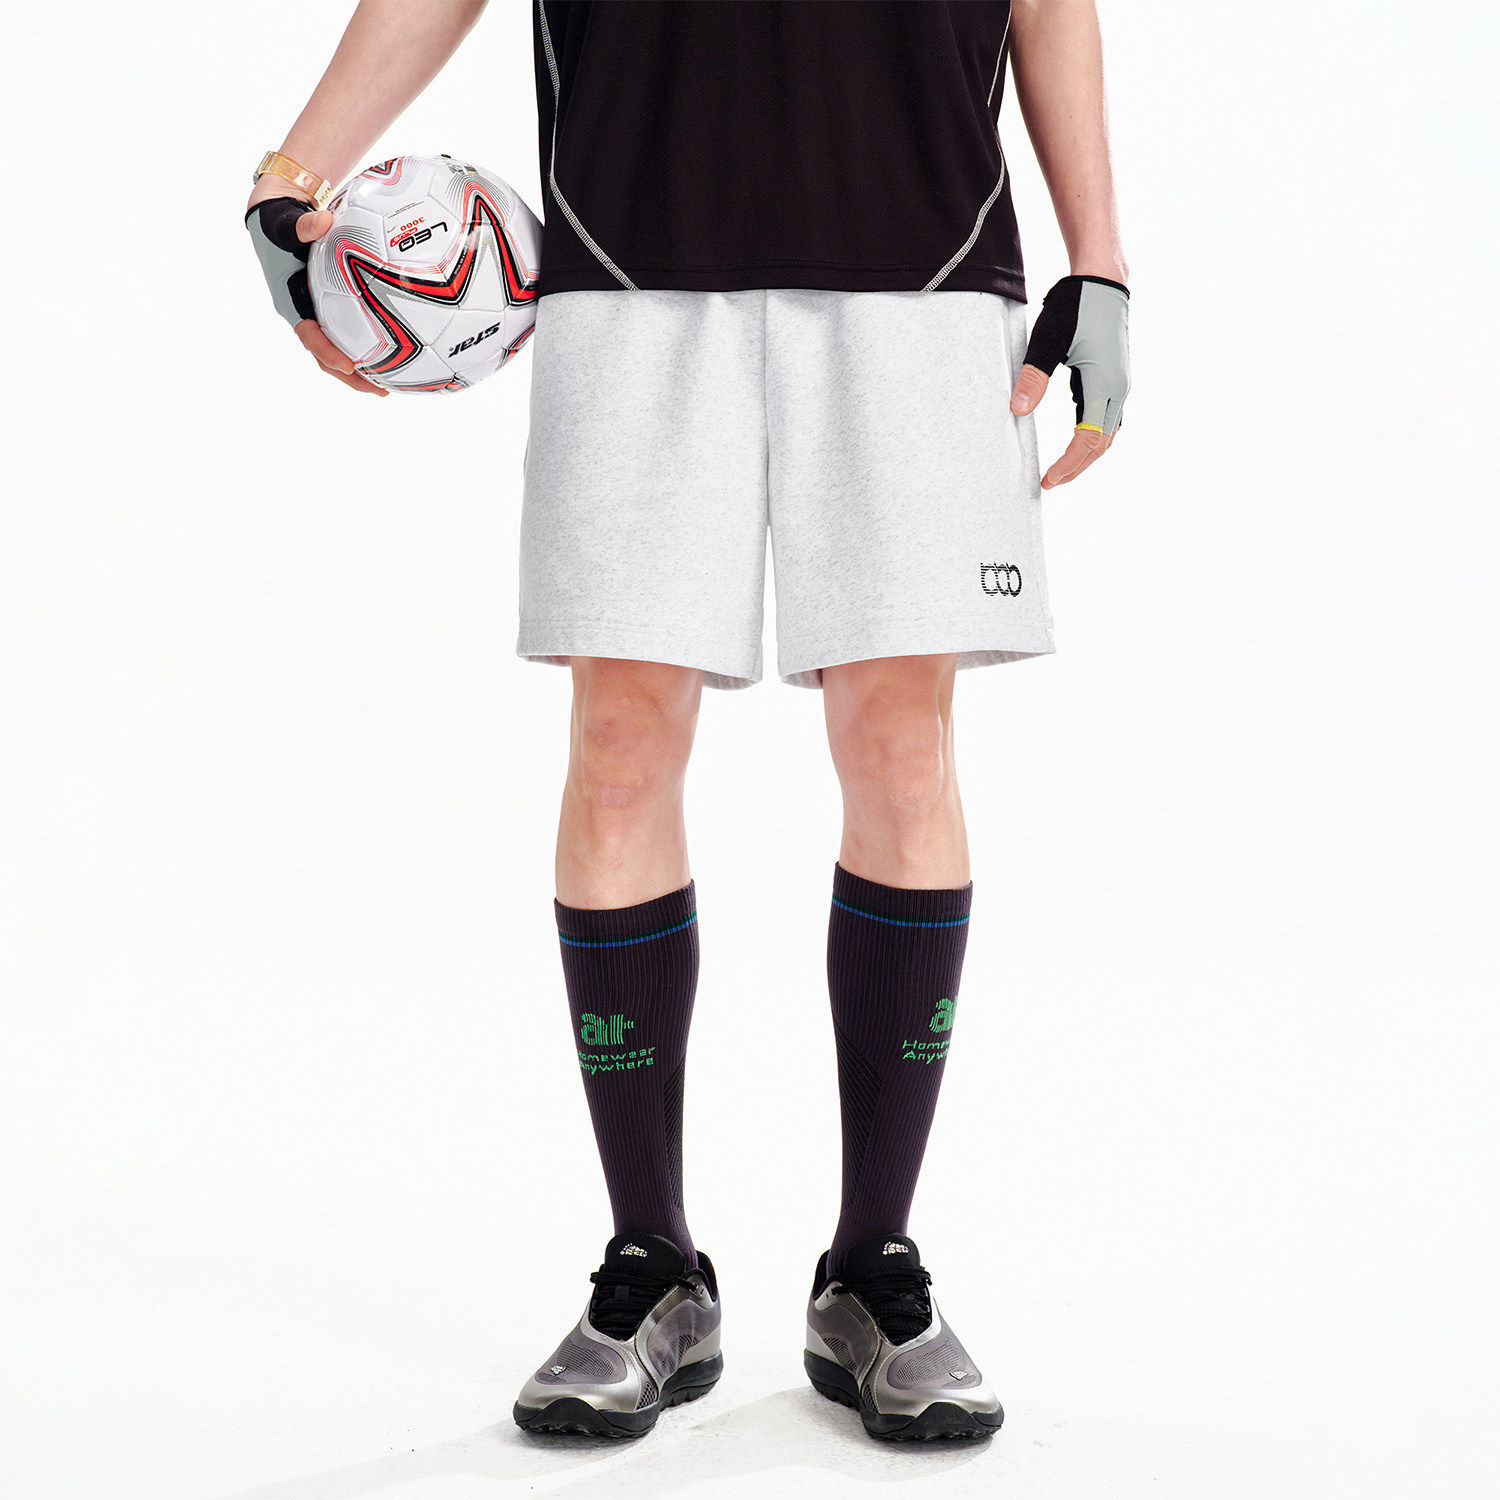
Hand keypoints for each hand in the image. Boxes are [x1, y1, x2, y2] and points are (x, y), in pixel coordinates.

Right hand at [245, 183, 386, 395]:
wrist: (278, 216)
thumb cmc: (280, 222)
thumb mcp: (287, 223)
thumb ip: (305, 225)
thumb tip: (325, 221)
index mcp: (291, 302)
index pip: (308, 336)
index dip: (327, 353)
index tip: (349, 366)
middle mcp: (305, 314)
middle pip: (327, 356)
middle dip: (352, 376)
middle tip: (380, 390)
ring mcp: (320, 314)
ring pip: (341, 350)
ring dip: (364, 370)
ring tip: (391, 385)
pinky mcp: (334, 308)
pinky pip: (353, 333)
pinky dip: (371, 346)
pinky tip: (399, 352)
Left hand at [1009, 275, 1129, 488]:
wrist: (1102, 279)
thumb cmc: (1075, 305)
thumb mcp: (1047, 340)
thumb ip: (1033, 377)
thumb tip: (1017, 410)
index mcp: (1104, 383)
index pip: (1088, 440)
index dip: (1068, 464)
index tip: (1047, 479)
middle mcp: (1118, 388)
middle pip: (1101, 444)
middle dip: (1076, 467)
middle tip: (1049, 482)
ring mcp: (1118, 383)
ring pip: (1107, 433)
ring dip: (1086, 455)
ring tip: (1061, 470)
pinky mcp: (1113, 377)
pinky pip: (1106, 418)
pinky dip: (1092, 437)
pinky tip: (1074, 442)